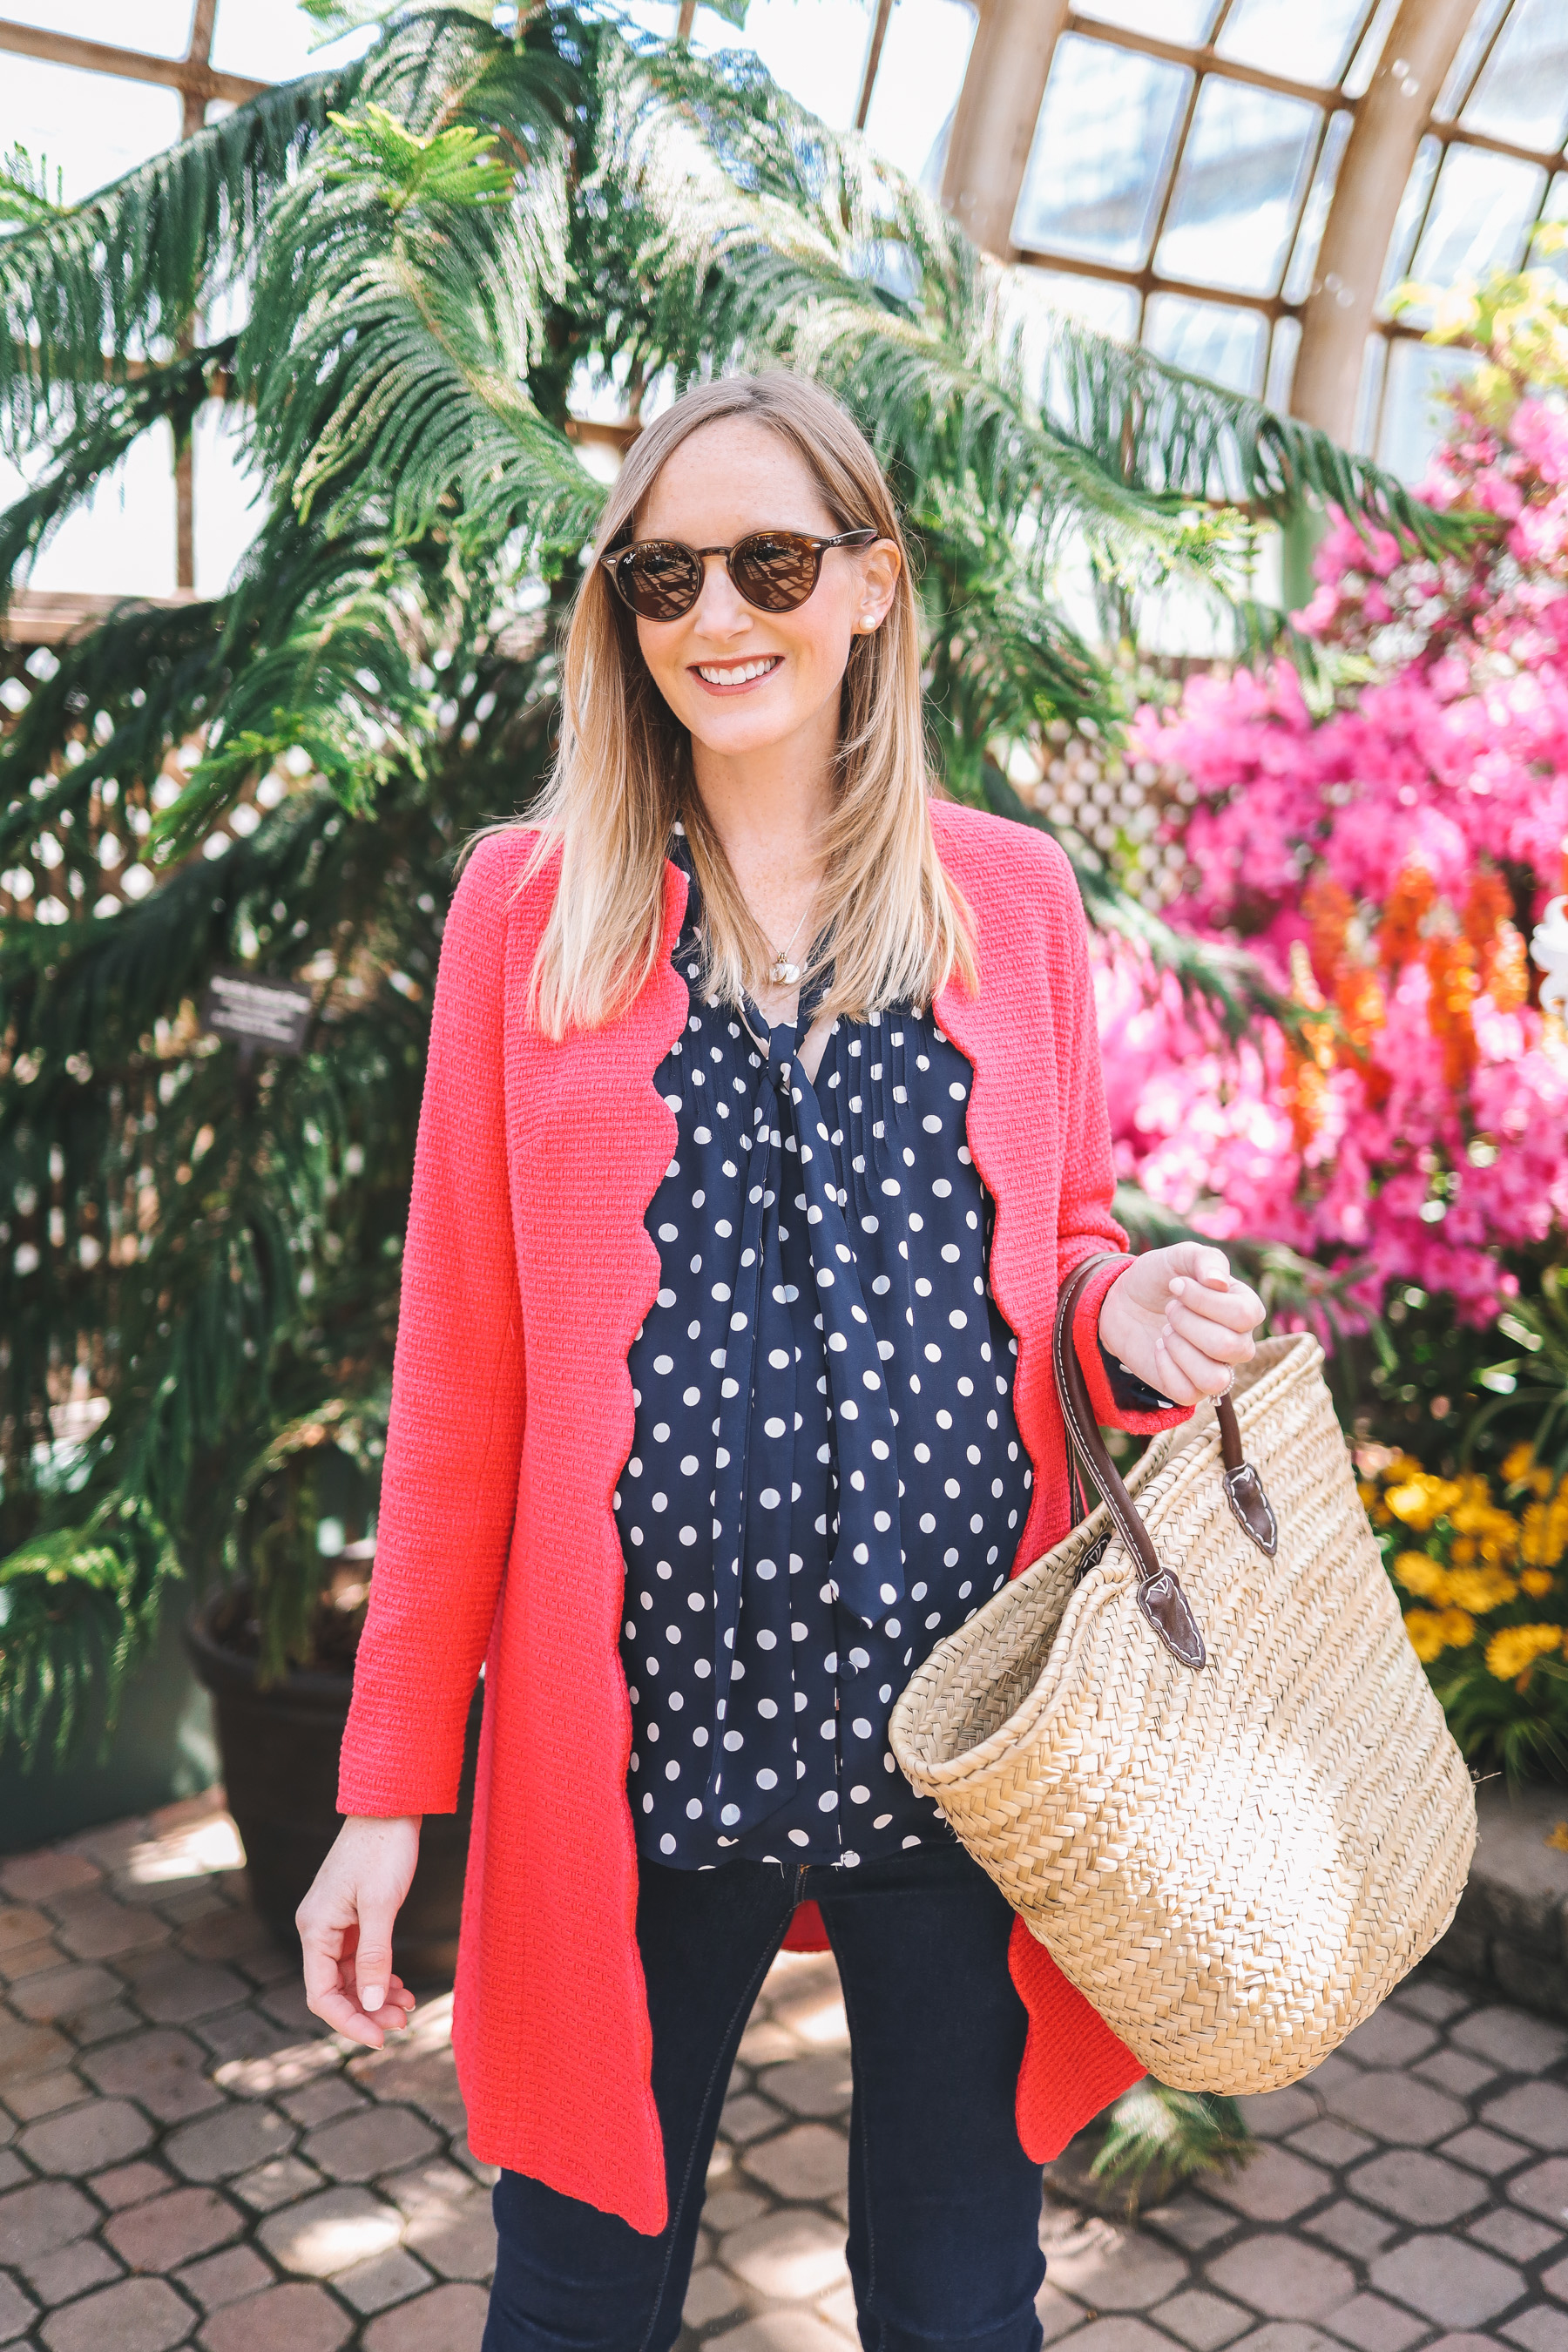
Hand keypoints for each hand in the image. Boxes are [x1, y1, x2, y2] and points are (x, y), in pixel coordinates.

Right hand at [297, 1815, 420, 2048]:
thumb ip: (375, 1957)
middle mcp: (317, 1929)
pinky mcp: (350, 1916)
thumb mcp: (381, 1906)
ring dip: (375, 1996)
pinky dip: (379, 1975)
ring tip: (408, 2006)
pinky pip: (359, 1959)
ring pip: (349, 1976)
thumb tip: (371, 2005)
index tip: (380, 2038)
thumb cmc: (384, 1849)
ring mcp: (333, 1923)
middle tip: (403, 2022)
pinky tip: (400, 1985)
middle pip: (335, 1989)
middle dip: (366, 2011)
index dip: (349, 2021)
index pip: (321, 1994)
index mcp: (315, 1928)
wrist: (389, 1806)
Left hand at [1097, 1243, 1263, 1408]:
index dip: (1206, 1301)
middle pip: (1230, 1347)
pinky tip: (1159, 1348)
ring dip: (1181, 1350)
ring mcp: (1215, 1368)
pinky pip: (1187, 1394)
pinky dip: (1166, 1368)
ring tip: (1166, 1331)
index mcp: (1244, 1309)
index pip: (1245, 1315)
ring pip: (1215, 1380)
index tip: (1176, 1285)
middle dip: (1188, 1322)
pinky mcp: (1188, 1388)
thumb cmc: (1159, 1278)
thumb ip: (1205, 1259)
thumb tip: (1218, 1282)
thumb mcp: (1179, 1257)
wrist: (1123, 1301)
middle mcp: (1237, 1342)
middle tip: (1170, 1309)